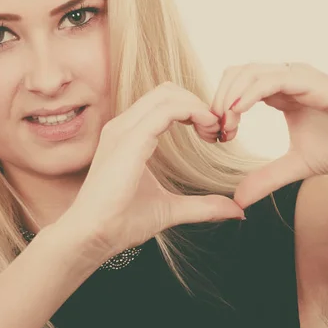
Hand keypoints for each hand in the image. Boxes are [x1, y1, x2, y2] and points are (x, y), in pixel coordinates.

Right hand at [70, 82, 244, 258]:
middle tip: (216, 132)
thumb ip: (202, 206)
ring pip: (168, 94)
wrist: (92, 236)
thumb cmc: (120, 222)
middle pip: (167, 91)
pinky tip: (206, 131)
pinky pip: (166, 110)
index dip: (193, 110)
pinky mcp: (129, 140)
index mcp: (128, 136)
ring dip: (198, 107)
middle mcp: (123, 126)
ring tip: (213, 132)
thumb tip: (236, 211)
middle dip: (198, 104)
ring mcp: (123, 130)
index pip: (164, 103)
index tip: (212, 135)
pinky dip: (193, 113)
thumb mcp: (170, 210)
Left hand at [210, 62, 327, 208]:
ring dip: (229, 97)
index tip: (219, 135)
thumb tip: (238, 199)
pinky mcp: (312, 81)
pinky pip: (272, 79)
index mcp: (281, 92)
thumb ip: (267, 178)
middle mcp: (287, 78)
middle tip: (216, 130)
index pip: (238, 84)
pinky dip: (249, 94)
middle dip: (219, 99)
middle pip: (237, 73)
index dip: (221, 105)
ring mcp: (299, 76)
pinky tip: (237, 114)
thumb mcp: (296, 165)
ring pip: (249, 71)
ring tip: (226, 125)